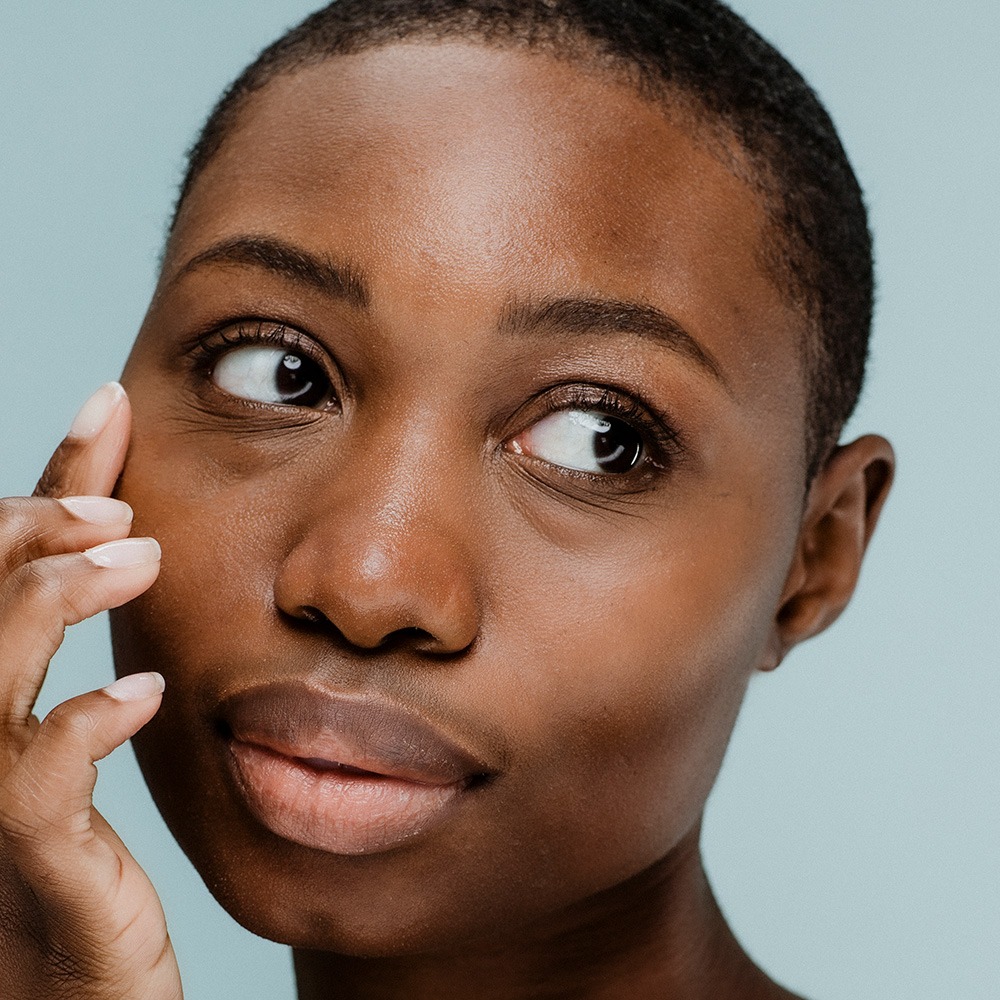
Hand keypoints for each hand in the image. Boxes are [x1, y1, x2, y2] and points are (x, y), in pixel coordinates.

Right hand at [0, 383, 182, 999]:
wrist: (68, 997)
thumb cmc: (79, 857)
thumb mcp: (84, 735)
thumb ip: (92, 647)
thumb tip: (134, 548)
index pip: (5, 557)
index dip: (53, 472)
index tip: (109, 402)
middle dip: (32, 526)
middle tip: (118, 501)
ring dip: (53, 595)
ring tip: (138, 558)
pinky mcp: (29, 856)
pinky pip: (36, 778)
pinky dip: (82, 722)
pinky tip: (141, 693)